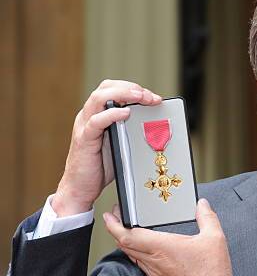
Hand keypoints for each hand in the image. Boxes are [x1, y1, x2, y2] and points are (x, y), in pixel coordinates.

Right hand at [54, 79, 162, 216]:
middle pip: (106, 87)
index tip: (154, 97)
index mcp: (98, 114)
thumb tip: (157, 125)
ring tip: (140, 97)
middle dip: (131, 88)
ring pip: (98, 98)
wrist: (81, 188)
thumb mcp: (121, 143)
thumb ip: (131, 130)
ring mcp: (84, 126)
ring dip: (122, 94)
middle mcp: (88, 116)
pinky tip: (126, 113)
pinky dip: (111, 114)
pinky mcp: (83, 140)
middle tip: (150, 96)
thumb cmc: (101, 166)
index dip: (133, 88)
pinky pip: (95, 122)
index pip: (113, 88)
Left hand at [103, 199, 237, 275]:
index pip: (128, 236)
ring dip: (126, 242)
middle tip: (116, 218)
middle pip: (125, 246)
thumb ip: (207, 216)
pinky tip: (145, 250)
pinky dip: (136, 253)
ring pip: (132, 256)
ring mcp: (156, 274)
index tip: (109, 216)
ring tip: (128, 231)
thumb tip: (202, 205)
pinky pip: (141, 265)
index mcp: (163, 248)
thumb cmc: (212, 274)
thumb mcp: (215, 237)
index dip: (114, 225)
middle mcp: (155, 262)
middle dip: (116, 230)